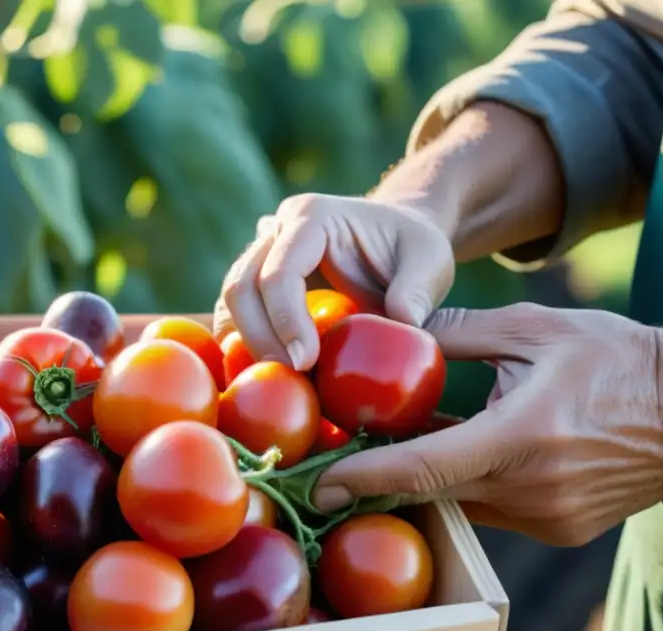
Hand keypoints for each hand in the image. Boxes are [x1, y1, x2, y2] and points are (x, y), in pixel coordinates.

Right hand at [213, 193, 453, 370]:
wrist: (396, 239)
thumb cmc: (412, 248)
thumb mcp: (430, 261)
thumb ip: (418, 291)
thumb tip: (403, 324)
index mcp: (311, 217)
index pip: (279, 271)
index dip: (285, 320)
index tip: (306, 362)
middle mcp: (276, 231)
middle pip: (241, 286)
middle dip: (259, 338)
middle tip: (290, 378)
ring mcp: (261, 255)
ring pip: (231, 302)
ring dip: (246, 345)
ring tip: (279, 380)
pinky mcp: (258, 283)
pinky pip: (237, 315)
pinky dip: (245, 345)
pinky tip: (268, 374)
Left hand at [314, 303, 662, 545]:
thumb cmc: (616, 358)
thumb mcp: (532, 328)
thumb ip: (455, 332)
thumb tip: (389, 328)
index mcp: (521, 437)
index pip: (421, 468)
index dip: (361, 478)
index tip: (315, 484)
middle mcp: (530, 491)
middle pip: (430, 494)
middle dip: (379, 481)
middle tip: (333, 462)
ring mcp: (546, 519)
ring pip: (458, 505)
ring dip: (423, 481)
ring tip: (391, 446)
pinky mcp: (557, 529)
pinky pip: (490, 510)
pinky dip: (465, 485)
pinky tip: (454, 453)